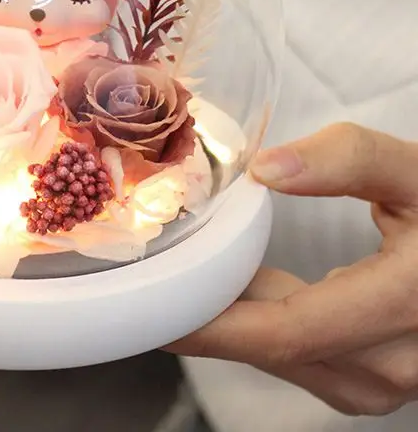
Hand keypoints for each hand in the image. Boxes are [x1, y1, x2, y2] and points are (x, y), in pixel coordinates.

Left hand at [167, 122, 417, 416]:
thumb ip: (347, 159)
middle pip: (274, 347)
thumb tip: (266, 169)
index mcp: (407, 306)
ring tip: (184, 278)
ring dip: (231, 321)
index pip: (286, 331)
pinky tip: (235, 290)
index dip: (211, 321)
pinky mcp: (373, 377)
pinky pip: (301, 356)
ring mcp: (386, 381)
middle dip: (206, 318)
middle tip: (150, 283)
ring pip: (283, 356)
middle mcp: (396, 364)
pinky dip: (261, 325)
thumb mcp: (415, 173)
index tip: (154, 303)